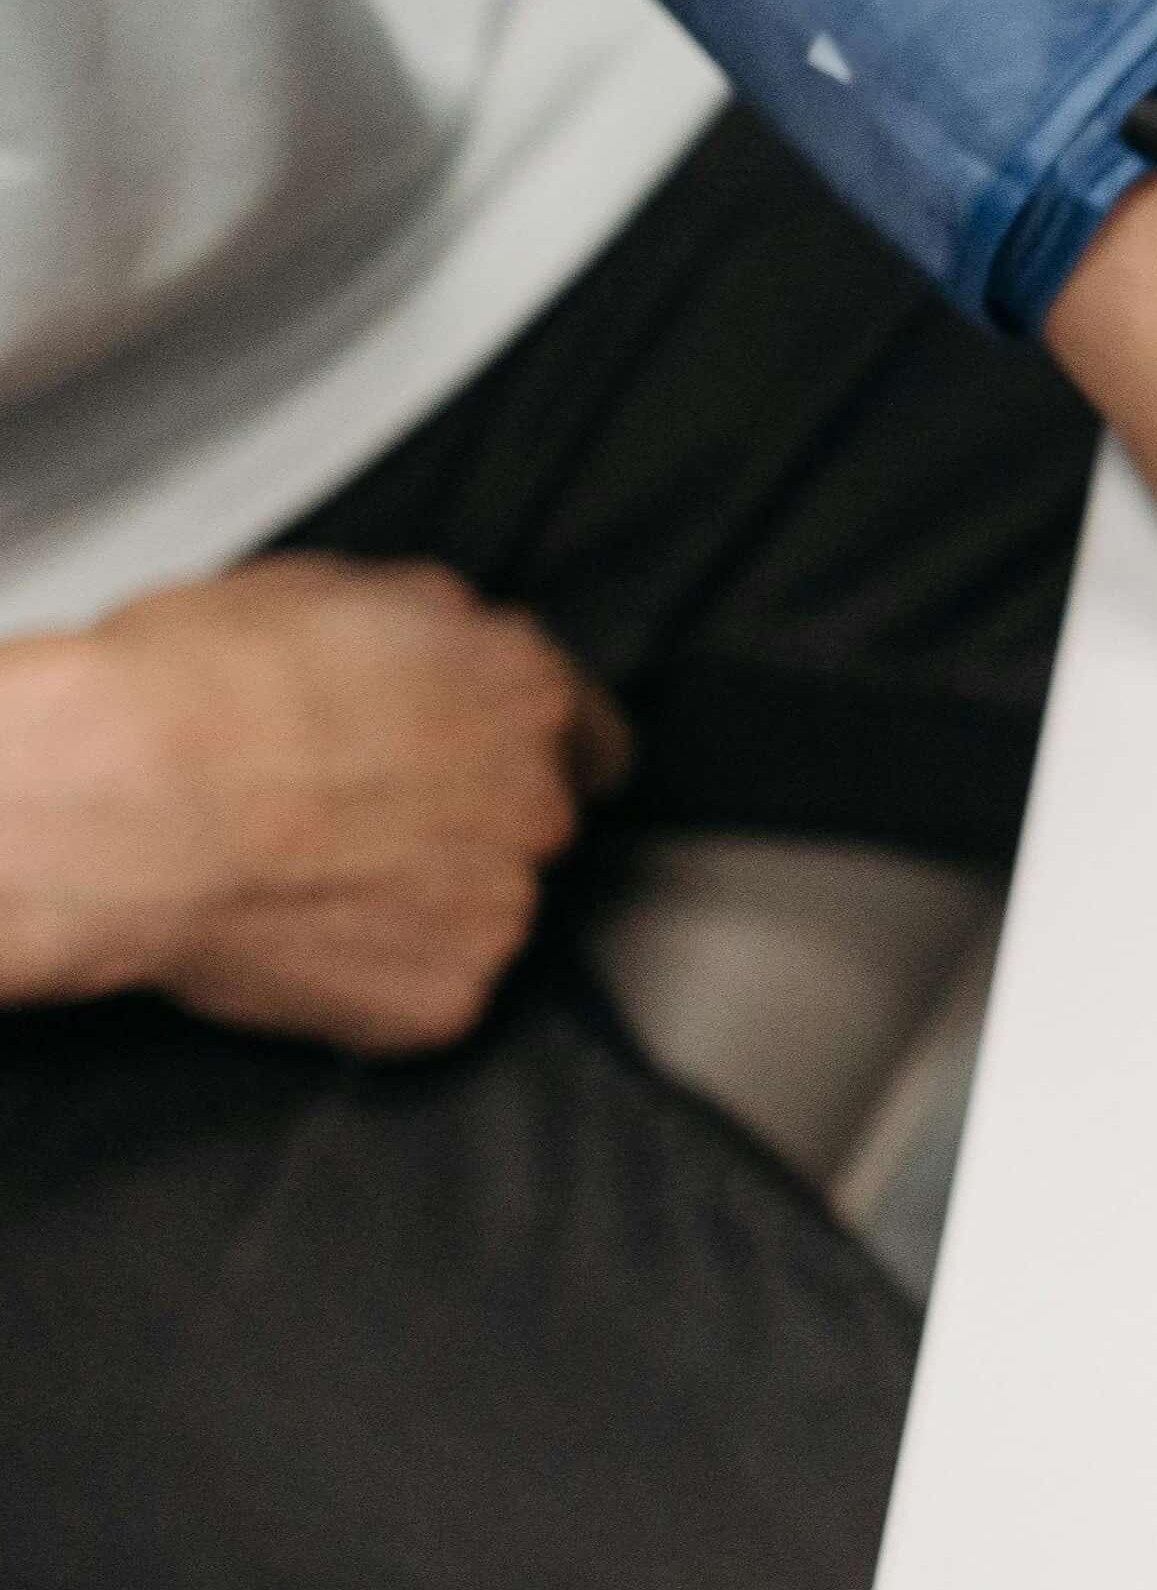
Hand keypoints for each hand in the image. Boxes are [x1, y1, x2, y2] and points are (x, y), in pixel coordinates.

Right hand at [0, 557, 627, 1051]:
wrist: (130, 801)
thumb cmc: (198, 689)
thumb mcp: (336, 592)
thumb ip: (432, 629)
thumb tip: (447, 642)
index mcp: (528, 692)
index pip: (593, 740)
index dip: (539, 756)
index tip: (498, 774)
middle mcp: (542, 802)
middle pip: (534, 829)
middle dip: (466, 830)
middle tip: (357, 828)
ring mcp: (504, 908)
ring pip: (481, 914)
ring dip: (421, 908)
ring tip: (308, 882)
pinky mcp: (452, 997)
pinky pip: (428, 995)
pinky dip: (376, 982)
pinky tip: (300, 942)